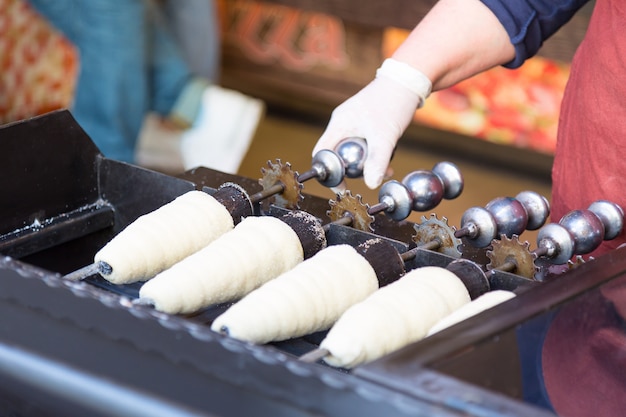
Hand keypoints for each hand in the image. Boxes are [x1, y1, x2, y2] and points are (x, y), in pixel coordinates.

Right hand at [313, 60, 429, 188]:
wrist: (409, 80)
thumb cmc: (393, 103)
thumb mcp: (385, 137)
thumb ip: (376, 162)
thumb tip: (370, 185)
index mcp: (339, 124)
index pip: (322, 154)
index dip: (329, 173)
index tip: (341, 187)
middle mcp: (342, 123)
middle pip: (337, 154)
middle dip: (352, 169)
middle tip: (369, 176)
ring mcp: (354, 122)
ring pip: (353, 151)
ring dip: (367, 163)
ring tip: (386, 168)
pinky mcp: (366, 122)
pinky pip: (364, 144)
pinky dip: (374, 153)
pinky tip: (389, 159)